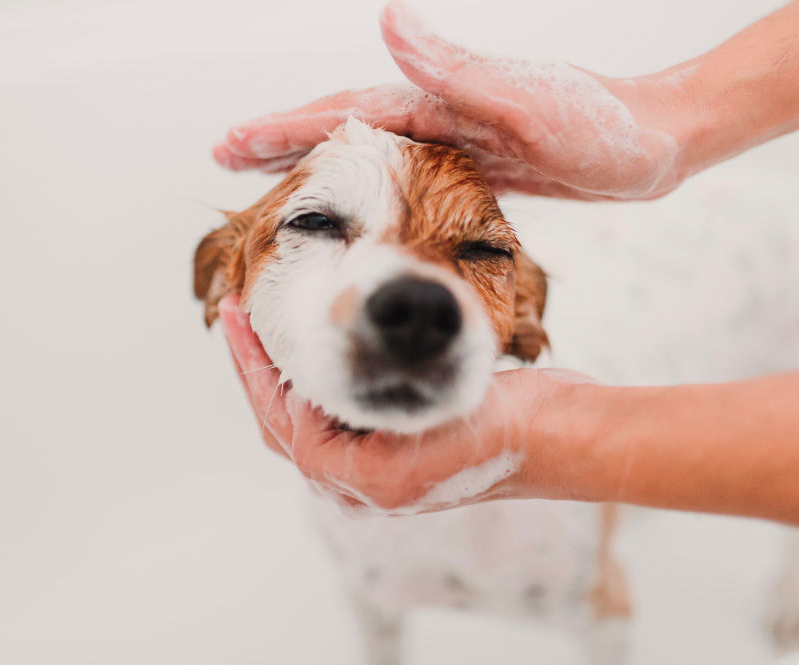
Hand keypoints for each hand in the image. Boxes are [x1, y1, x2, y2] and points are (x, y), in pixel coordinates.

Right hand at [212, 1, 693, 199]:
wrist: (659, 141)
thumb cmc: (603, 126)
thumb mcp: (528, 100)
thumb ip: (457, 68)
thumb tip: (386, 17)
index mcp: (442, 99)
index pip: (345, 112)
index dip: (285, 126)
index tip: (229, 142)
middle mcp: (443, 114)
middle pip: (346, 127)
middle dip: (285, 141)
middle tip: (226, 158)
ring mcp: (462, 140)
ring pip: (373, 154)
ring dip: (322, 165)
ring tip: (275, 180)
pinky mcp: (483, 166)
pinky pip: (410, 176)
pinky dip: (374, 187)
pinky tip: (363, 201)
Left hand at [218, 294, 592, 512]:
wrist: (562, 435)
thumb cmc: (503, 429)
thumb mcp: (422, 418)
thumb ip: (352, 422)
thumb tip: (292, 399)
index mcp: (361, 482)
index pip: (282, 421)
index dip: (252, 367)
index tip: (236, 316)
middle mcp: (366, 481)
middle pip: (287, 424)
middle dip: (259, 370)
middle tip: (239, 316)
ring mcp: (385, 465)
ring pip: (313, 418)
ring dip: (290, 372)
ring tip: (272, 327)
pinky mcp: (405, 444)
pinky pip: (345, 412)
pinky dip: (326, 378)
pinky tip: (328, 345)